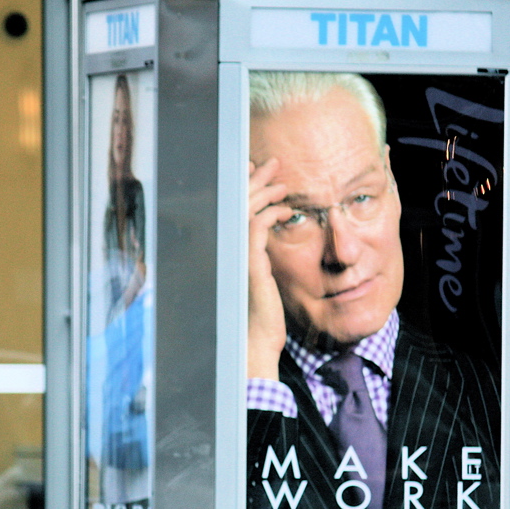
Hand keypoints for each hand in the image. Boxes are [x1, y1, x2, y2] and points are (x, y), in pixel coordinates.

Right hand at [247, 157, 289, 379]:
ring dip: (265, 192)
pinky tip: (285, 211)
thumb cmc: (256, 316)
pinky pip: (257, 228)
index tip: (256, 173)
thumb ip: (254, 256)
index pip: (230, 209)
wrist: (253, 343)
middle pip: (235, 202)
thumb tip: (262, 241)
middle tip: (271, 165)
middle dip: (254, 180)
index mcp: (225, 250)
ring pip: (245, 210)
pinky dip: (271, 214)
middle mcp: (224, 250)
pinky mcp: (248, 264)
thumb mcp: (256, 279)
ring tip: (282, 184)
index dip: (242, 188)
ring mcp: (234, 256)